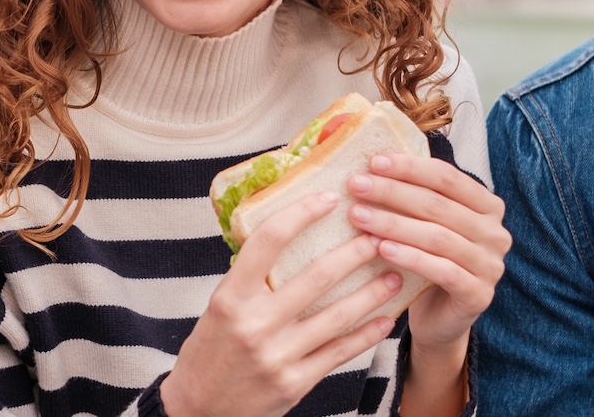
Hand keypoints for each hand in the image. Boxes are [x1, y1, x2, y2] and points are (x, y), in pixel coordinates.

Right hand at [160, 191, 404, 416]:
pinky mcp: (295, 383)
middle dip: (356, 252)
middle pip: (317, 276)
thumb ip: (251, 278)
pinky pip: (340, 352)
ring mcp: (277, 355)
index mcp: (230, 296)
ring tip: (395, 276)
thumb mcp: (220, 307)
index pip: (268, 241)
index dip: (301, 213)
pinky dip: (367, 334)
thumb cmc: (211, 350)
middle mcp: (254, 323)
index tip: (328, 198)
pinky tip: (385, 320)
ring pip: (338, 316)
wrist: (198, 409)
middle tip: (380, 235)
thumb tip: (290, 235)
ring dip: (372, 293)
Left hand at [345, 152, 508, 415]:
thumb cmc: (426, 262)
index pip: (447, 177)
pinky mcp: (479, 295)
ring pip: (438, 237)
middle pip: (439, 205)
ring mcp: (491, 266)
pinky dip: (410, 257)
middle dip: (393, 192)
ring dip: (394, 223)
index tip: (373, 162)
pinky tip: (381, 249)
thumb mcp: (424, 224)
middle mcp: (496, 233)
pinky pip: (442, 270)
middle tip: (356, 186)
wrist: (438, 320)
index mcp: (487, 206)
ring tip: (359, 216)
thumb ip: (414, 195)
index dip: (410, 167)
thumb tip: (373, 160)